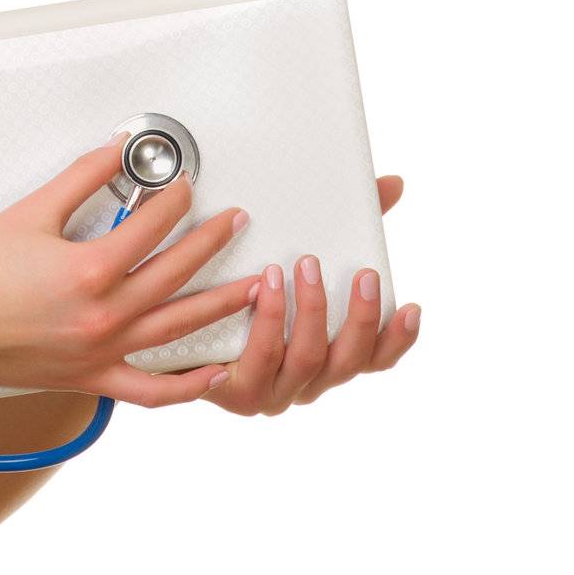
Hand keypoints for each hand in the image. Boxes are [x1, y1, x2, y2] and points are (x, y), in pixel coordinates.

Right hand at [0, 134, 257, 408]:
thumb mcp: (28, 213)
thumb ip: (79, 179)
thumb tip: (114, 151)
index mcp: (89, 270)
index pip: (151, 227)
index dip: (175, 201)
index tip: (187, 187)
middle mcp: (104, 315)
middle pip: (176, 273)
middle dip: (212, 242)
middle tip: (235, 222)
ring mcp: (102, 351)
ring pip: (177, 329)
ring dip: (219, 306)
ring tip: (251, 287)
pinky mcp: (92, 378)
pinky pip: (150, 390)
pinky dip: (187, 386)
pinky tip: (214, 372)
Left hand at [197, 174, 419, 414]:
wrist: (164, 331)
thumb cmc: (239, 289)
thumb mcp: (292, 256)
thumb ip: (343, 225)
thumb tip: (391, 184)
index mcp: (324, 355)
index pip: (375, 357)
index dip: (397, 336)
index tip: (411, 306)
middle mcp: (304, 379)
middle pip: (346, 361)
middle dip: (355, 317)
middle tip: (353, 272)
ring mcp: (270, 389)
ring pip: (303, 361)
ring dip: (304, 314)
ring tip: (293, 269)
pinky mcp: (231, 390)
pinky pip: (254, 362)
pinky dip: (263, 325)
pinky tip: (261, 290)